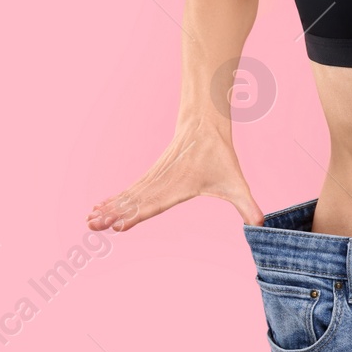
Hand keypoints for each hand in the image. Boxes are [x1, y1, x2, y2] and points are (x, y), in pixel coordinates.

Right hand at [86, 119, 264, 232]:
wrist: (204, 126)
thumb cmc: (220, 157)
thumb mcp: (235, 183)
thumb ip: (248, 205)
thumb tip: (263, 225)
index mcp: (178, 187)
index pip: (154, 204)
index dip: (137, 215)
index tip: (119, 224)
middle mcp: (162, 184)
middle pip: (133, 202)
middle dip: (113, 214)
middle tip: (92, 226)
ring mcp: (153, 179)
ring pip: (127, 196)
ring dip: (108, 208)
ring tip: (88, 221)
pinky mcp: (150, 176)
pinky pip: (128, 190)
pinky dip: (113, 200)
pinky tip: (98, 208)